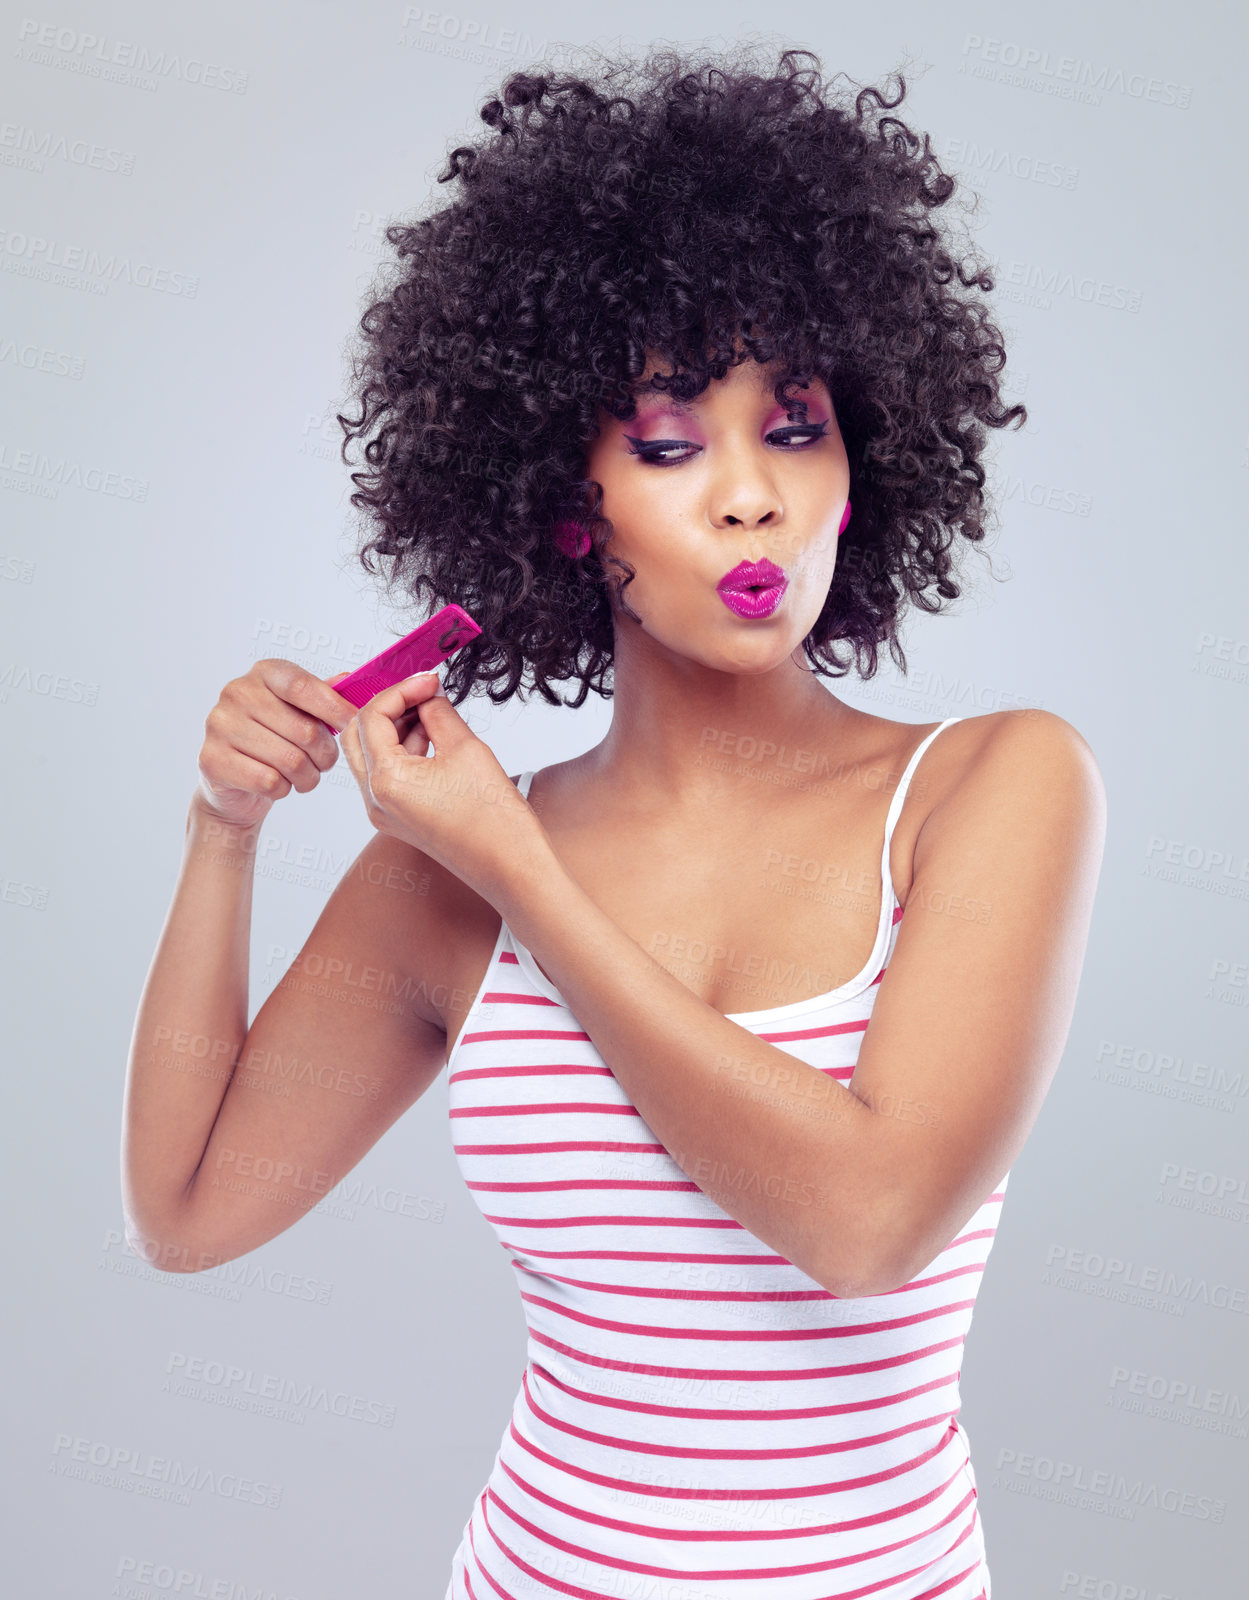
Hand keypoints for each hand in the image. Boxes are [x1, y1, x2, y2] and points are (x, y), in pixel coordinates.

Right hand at [195, 663, 359, 829]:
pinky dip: (283, 789)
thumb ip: (324, 696)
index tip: (352, 724)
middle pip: (304, 730)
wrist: (236, 783)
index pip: (302, 686)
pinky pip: (269, 781)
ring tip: (303, 775)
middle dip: (325, 754)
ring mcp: (220, 725)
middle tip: (324, 761)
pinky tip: (278, 784)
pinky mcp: (213, 760)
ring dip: (307, 776)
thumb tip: (348, 680)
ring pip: (290, 760)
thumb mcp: (300, 712)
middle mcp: (237, 693)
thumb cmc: (276, 740)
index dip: (334, 708)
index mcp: (263, 674)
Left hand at [338, 671, 543, 901]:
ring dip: (396, 727)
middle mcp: (374, 799)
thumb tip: (427, 695)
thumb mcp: (465, 748)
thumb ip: (438, 713)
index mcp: (385, 781)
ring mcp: (383, 812)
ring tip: (433, 713)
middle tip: (421, 690)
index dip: (400, 690)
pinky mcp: (398, 819)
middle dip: (388, 706)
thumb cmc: (494, 818)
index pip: (372, 717)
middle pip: (359, 734)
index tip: (427, 679)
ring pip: (371, 754)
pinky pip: (388, 774)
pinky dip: (403, 750)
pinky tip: (434, 738)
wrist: (511, 866)